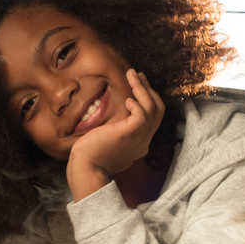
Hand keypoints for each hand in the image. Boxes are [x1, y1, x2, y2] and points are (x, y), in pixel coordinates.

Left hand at [67, 70, 164, 200]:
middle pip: (158, 110)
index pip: (153, 117)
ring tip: (132, 74)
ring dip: (143, 88)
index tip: (138, 86)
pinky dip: (137, 102)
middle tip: (138, 75)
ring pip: (152, 108)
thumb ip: (116, 133)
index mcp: (140, 143)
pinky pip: (143, 114)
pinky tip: (127, 99)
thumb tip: (114, 122)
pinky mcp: (129, 133)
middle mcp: (144, 140)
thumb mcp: (109, 142)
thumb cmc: (91, 157)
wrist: (86, 169)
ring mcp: (139, 138)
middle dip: (149, 89)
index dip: (148, 99)